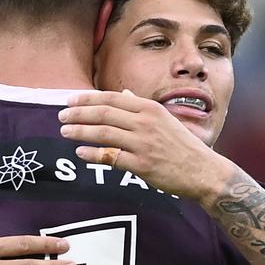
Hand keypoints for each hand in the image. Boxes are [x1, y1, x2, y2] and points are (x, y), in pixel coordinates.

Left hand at [59, 90, 231, 200]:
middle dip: (78, 113)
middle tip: (61, 116)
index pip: (112, 98)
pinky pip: (111, 157)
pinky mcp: (142, 165)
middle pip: (104, 113)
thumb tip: (123, 93)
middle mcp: (146, 123)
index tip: (70, 100)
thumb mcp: (165, 120)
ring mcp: (143, 144)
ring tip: (64, 132)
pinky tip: (80, 153)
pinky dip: (93, 154)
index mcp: (150, 108)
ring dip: (80, 131)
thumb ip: (141, 107)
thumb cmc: (183, 146)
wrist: (203, 171)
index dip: (88, 98)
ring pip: (104, 133)